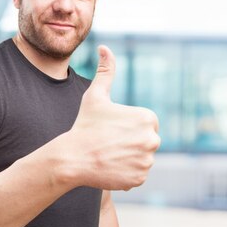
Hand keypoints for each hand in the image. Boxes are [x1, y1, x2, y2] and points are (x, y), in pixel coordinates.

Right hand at [65, 45, 159, 190]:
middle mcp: (153, 139)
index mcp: (147, 118)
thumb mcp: (95, 96)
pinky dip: (124, 173)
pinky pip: (136, 174)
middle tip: (107, 143)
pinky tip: (108, 167)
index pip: (144, 124)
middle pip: (144, 142)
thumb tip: (104, 48)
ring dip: (127, 158)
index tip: (110, 130)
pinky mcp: (140, 178)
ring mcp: (147, 161)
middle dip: (128, 143)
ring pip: (140, 158)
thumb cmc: (84, 125)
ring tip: (107, 155)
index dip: (125, 127)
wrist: (73, 157)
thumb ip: (106, 71)